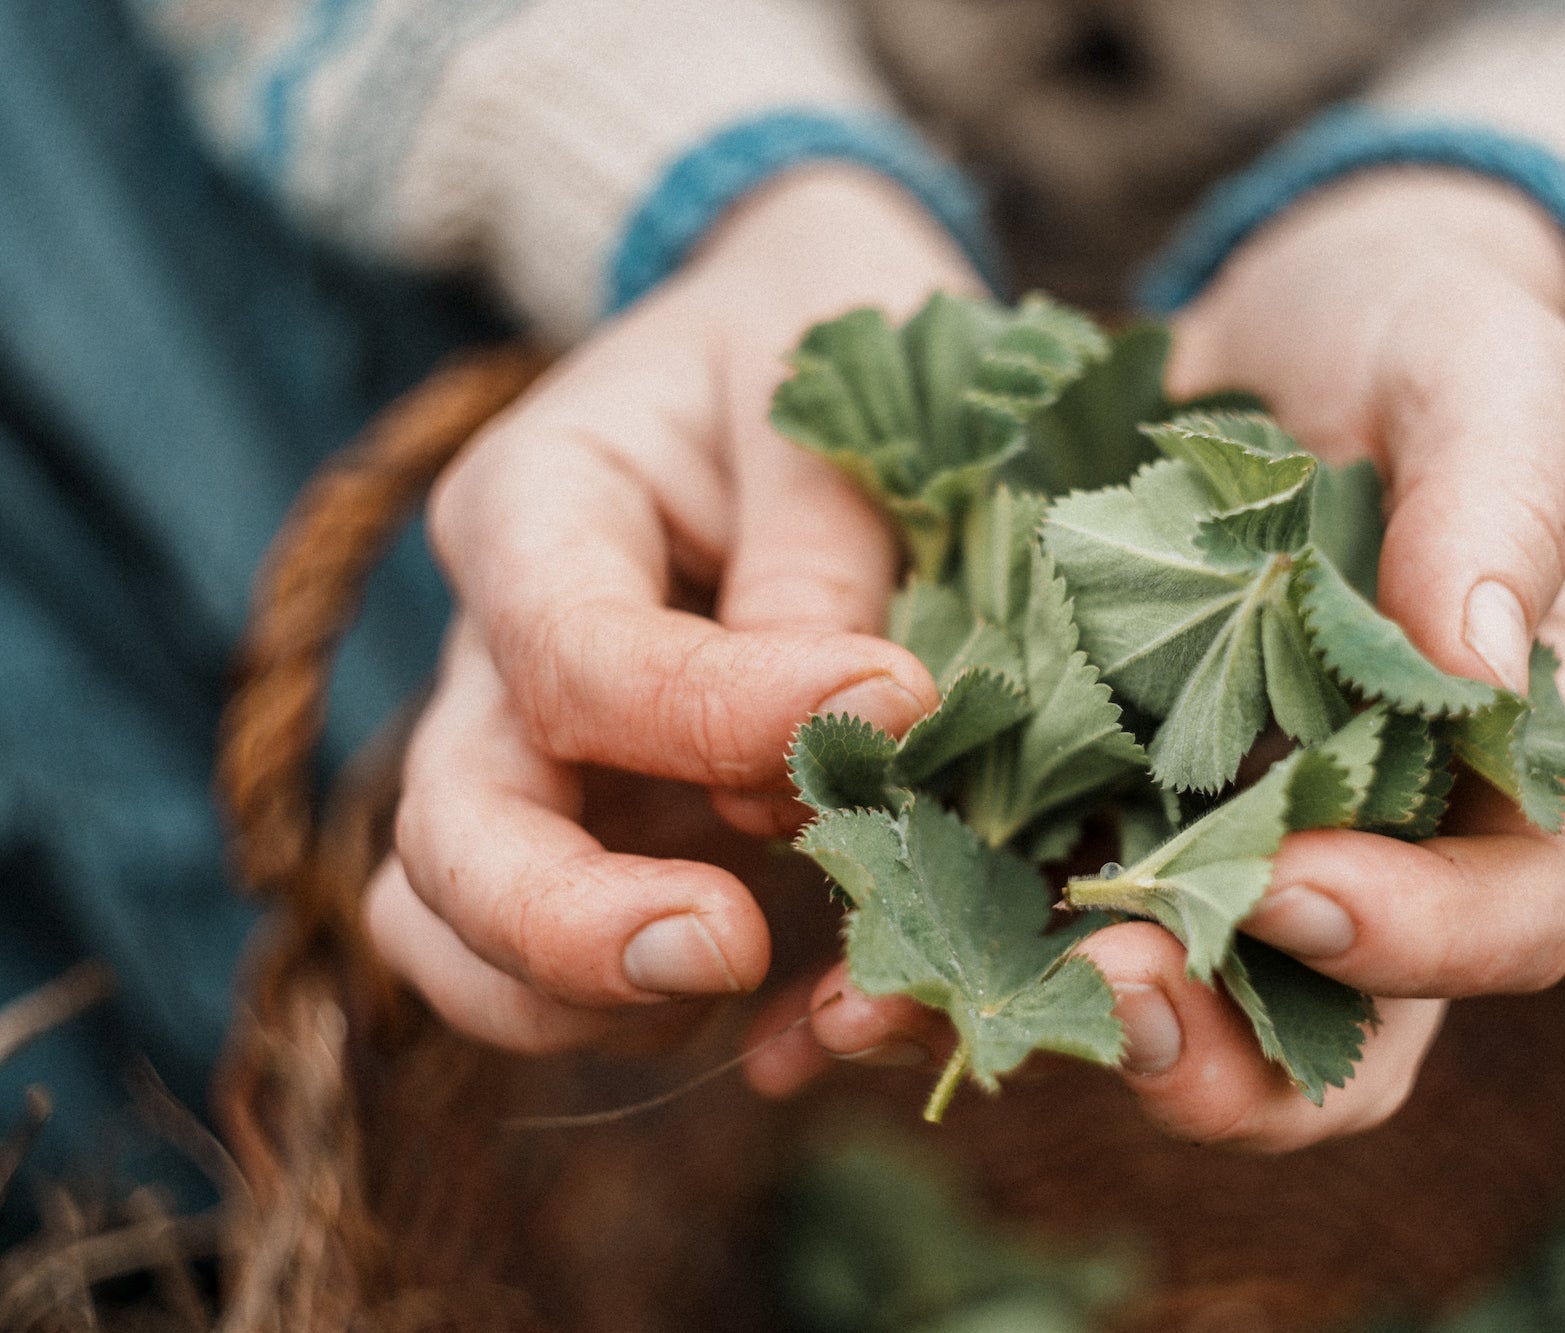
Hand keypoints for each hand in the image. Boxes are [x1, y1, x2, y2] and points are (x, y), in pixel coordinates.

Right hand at [365, 167, 980, 1052]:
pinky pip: (552, 955)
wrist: (792, 333)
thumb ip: (819, 554)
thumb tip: (839, 732)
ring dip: (570, 992)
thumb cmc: (816, 333)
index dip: (721, 713)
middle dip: (565, 923)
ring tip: (738, 983)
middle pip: (451, 828)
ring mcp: (533, 748)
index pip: (575, 654)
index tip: (899, 704)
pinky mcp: (603, 819)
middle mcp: (498, 645)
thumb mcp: (832, 386)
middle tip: (728, 950)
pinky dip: (632, 1009)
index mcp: (535, 505)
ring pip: (451, 919)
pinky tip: (769, 1004)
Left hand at [748, 169, 1564, 1149]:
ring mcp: (1211, 847)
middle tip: (1108, 998)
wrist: (1277, 336)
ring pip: (1159, 1009)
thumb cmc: (1418, 347)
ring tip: (918, 1005)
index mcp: (1491, 778)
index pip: (1506, 920)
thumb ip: (1503, 501)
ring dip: (1049, 1027)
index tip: (1293, 888)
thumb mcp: (1486, 375)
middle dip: (1221, 1052)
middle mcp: (1361, 851)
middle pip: (1329, 1035)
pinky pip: (1022, 917)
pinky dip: (942, 953)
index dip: (1417, 939)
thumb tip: (1482, 667)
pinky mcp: (1083, 814)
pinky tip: (837, 979)